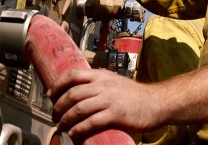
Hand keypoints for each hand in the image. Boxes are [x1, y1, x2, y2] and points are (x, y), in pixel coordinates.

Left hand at [48, 68, 163, 137]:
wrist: (157, 102)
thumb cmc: (135, 95)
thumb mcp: (115, 81)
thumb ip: (99, 83)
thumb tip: (80, 90)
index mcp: (101, 75)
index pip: (73, 74)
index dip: (58, 84)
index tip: (50, 95)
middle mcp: (103, 85)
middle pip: (72, 93)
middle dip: (58, 106)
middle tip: (54, 116)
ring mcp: (109, 99)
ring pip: (78, 108)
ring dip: (66, 119)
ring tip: (61, 127)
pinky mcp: (115, 114)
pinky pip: (91, 122)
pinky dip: (79, 129)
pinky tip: (74, 133)